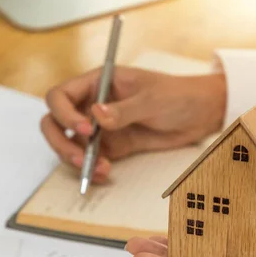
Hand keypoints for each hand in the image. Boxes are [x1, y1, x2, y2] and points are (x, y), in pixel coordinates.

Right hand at [41, 67, 226, 182]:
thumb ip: (124, 110)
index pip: (60, 96)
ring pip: (70, 145)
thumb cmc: (177, 95)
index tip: (84, 129)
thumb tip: (96, 115)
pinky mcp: (111, 147)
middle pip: (55, 123)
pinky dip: (92, 170)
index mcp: (97, 83)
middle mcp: (92, 104)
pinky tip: (105, 174)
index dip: (64, 113)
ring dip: (77, 160)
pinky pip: (91, 160)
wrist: (200, 114)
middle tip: (79, 158)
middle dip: (60, 142)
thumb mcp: (152, 99)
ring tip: (100, 169)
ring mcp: (100, 128)